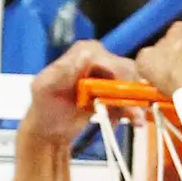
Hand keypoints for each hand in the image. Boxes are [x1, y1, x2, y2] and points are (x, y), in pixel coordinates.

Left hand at [22, 40, 138, 144]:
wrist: (49, 129)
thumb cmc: (44, 107)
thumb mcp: (46, 88)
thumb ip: (65, 72)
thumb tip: (87, 56)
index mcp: (84, 51)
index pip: (109, 60)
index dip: (118, 78)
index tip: (119, 97)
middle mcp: (100, 59)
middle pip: (126, 71)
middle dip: (132, 92)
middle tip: (133, 112)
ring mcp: (109, 75)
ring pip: (133, 85)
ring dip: (137, 103)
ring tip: (137, 120)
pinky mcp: (115, 93)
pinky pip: (132, 99)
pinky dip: (135, 111)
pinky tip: (136, 122)